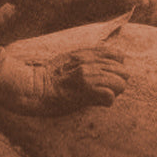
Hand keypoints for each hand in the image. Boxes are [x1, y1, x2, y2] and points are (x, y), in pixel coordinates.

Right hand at [0, 48, 127, 116]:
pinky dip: (107, 101)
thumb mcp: (69, 59)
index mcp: (87, 53)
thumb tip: (105, 67)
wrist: (32, 88)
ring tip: (100, 97)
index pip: (118, 55)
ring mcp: (88, 74)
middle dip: (117, 83)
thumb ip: (88, 59)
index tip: (106, 77)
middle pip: (124, 72)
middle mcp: (90, 61)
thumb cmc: (49, 77)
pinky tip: (98, 103)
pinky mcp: (84, 89)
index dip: (116, 68)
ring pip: (120, 84)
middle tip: (104, 90)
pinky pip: (110, 96)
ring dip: (113, 93)